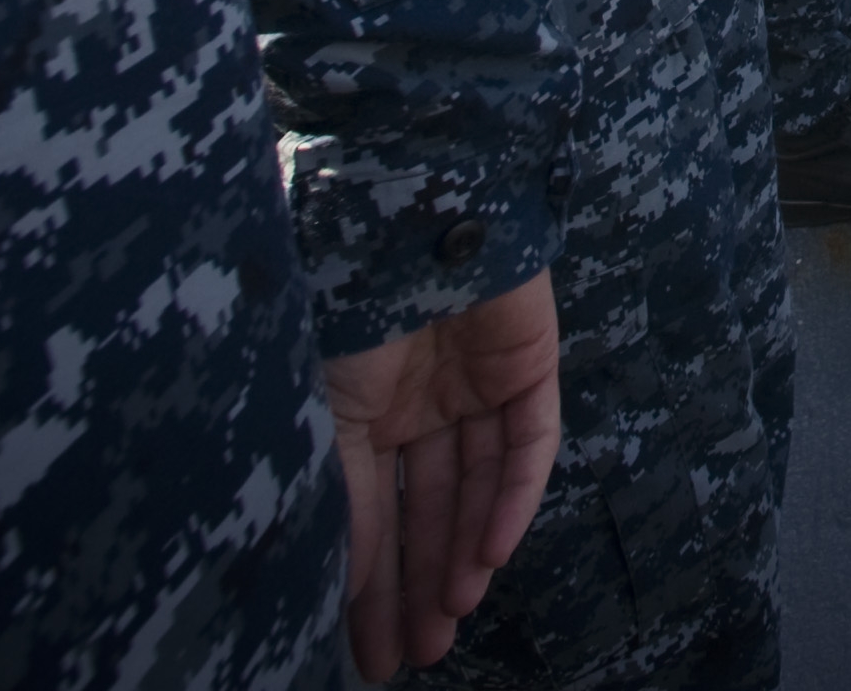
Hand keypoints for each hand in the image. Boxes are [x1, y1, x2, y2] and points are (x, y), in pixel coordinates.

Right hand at [323, 270, 565, 680]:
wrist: (408, 205)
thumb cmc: (341, 298)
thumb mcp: (322, 408)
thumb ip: (339, 490)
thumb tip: (337, 582)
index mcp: (355, 401)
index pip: (367, 509)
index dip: (368, 581)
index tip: (367, 653)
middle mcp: (414, 395)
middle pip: (425, 508)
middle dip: (419, 583)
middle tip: (416, 653)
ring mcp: (472, 378)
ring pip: (477, 485)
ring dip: (463, 552)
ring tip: (450, 616)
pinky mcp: (528, 361)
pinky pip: (527, 442)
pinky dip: (511, 499)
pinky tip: (489, 555)